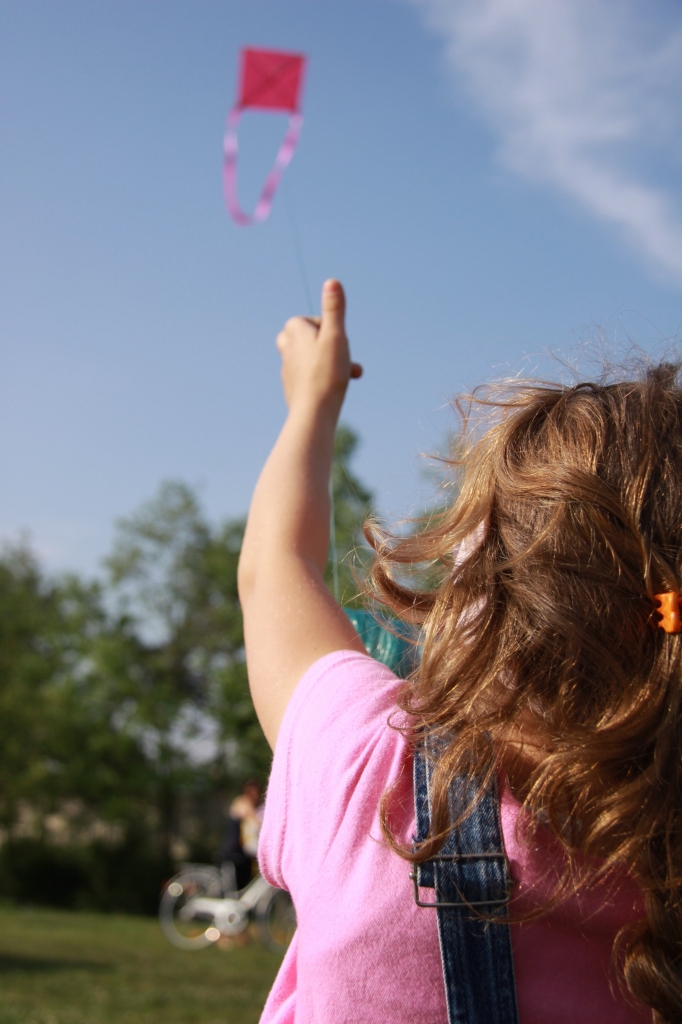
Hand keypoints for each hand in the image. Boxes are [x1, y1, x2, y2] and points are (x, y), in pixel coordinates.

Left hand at [276, 279, 361, 417]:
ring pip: (316, 358)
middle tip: (343, 364)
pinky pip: (312, 375)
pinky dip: (324, 380)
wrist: (313, 411)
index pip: (321, 322)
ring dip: (333, 365)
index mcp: (293, 328)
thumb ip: (334, 308)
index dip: (335, 335)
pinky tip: (331, 392)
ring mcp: (288, 366)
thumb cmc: (326, 372)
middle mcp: (286, 345)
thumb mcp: (335, 335)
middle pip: (318, 339)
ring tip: (343, 378)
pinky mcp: (292, 385)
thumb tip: (332, 281)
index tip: (336, 348)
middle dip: (334, 349)